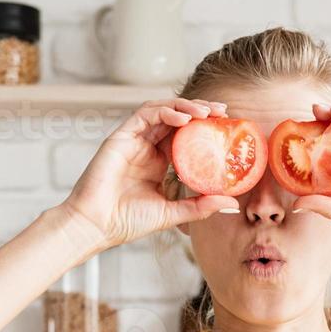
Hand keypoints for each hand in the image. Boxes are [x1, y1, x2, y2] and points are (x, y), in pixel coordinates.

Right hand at [56, 98, 239, 253]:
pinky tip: (184, 118)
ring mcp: (134, 140)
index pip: (186, 136)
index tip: (226, 127)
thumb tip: (233, 204)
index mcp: (159, 162)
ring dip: (186, 106)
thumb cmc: (129, 221)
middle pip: (177, 118)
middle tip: (223, 111)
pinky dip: (166, 111)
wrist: (98, 225)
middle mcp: (147, 148)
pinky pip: (145, 114)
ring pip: (163, 111)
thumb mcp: (174, 213)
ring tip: (207, 112)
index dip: (206, 128)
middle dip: (201, 110)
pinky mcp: (121, 136)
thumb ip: (201, 206)